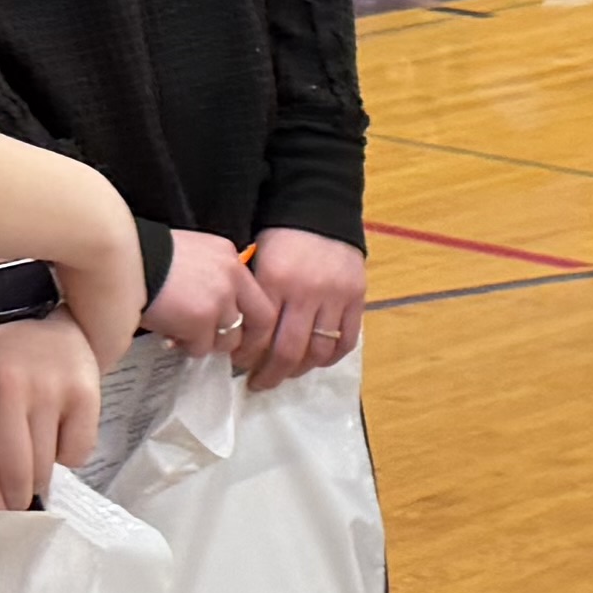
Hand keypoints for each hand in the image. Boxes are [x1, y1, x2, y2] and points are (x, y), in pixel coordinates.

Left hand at [0, 312, 96, 511]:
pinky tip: (59, 440)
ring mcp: (48, 388)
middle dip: (16, 500)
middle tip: (19, 505)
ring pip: (46, 466)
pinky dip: (68, 458)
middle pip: (14, 471)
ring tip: (36, 468)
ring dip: (41, 479)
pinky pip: (77, 452)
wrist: (36, 322)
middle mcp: (7, 387)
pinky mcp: (84, 392)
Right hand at [140, 225, 256, 355]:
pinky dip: (185, 347)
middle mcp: (232, 276)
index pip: (259, 295)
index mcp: (229, 256)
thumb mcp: (190, 254)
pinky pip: (200, 348)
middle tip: (229, 351)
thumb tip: (217, 307)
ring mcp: (219, 300)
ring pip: (228, 339)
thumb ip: (211, 276)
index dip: (254, 319)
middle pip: (260, 321)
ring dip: (207, 343)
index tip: (245, 332)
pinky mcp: (200, 321)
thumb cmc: (145, 257)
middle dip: (246, 341)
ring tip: (183, 335)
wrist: (120, 258)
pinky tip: (169, 335)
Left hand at [238, 224, 367, 376]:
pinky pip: (346, 340)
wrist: (321, 209)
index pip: (259, 333)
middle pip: (288, 350)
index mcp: (275, 279)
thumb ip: (252, 296)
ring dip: (299, 369)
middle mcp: (306, 291)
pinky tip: (316, 359)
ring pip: (318, 351)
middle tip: (259, 382)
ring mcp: (335, 297)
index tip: (239, 364)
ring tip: (287, 372)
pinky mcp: (357, 298)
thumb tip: (235, 336)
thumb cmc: (281, 237)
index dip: (248, 356)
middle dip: (270, 374)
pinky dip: (331, 357)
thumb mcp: (256, 260)